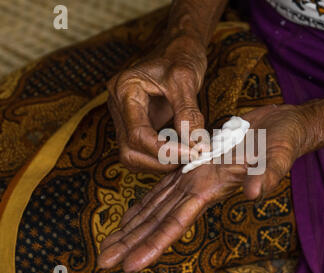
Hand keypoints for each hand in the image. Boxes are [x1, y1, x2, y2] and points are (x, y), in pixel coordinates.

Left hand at [98, 104, 312, 272]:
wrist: (283, 126)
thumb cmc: (284, 140)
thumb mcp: (278, 154)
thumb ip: (268, 173)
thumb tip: (255, 194)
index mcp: (212, 188)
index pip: (176, 222)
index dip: (152, 244)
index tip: (127, 265)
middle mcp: (199, 188)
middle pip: (158, 221)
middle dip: (131, 242)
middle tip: (103, 261)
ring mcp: (195, 178)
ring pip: (156, 206)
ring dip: (133, 226)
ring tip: (111, 244)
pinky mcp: (195, 165)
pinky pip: (164, 187)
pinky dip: (146, 202)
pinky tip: (134, 213)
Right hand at [107, 35, 206, 172]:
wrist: (177, 50)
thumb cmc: (180, 58)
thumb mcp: (186, 80)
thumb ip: (188, 114)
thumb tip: (197, 146)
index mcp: (124, 90)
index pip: (138, 135)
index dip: (165, 151)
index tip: (193, 153)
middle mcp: (118, 106)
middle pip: (129, 151)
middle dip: (160, 161)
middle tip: (190, 158)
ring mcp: (124, 117)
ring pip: (132, 155)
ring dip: (159, 163)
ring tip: (187, 155)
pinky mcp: (135, 125)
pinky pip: (141, 151)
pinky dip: (160, 157)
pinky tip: (180, 150)